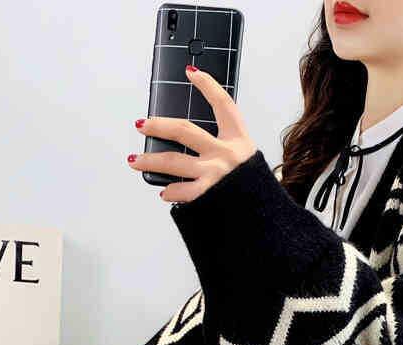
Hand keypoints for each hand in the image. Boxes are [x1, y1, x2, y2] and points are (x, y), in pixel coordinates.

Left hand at [128, 64, 256, 202]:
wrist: (267, 215)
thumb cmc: (255, 188)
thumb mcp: (247, 160)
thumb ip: (225, 148)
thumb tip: (192, 142)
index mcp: (238, 140)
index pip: (223, 104)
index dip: (207, 85)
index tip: (192, 72)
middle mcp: (225, 153)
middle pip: (184, 130)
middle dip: (159, 126)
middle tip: (142, 124)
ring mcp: (215, 174)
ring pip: (173, 162)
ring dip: (150, 160)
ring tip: (135, 160)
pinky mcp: (209, 194)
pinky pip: (182, 191)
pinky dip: (171, 192)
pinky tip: (165, 192)